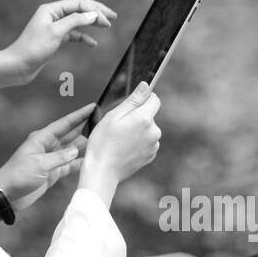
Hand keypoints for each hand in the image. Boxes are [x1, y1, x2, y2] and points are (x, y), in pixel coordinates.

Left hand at [0, 0, 116, 86]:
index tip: (108, 21)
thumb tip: (93, 15)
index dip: (94, 10)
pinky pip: (72, 35)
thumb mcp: (56, 33)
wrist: (17, 66)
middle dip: (96, 12)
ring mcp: (53, 27)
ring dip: (91, 23)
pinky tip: (92, 44)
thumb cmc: (33, 49)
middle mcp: (52, 15)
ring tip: (106, 26)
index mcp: (51, 9)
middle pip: (78, 9)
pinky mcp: (53, 40)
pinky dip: (83, 37)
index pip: (78, 4)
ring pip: (77, 21)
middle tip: (113, 17)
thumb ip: (75, 21)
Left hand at [0, 103, 95, 212]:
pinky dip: (80, 163)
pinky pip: (70, 165)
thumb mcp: (40, 164)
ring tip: (101, 138)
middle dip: (85, 127)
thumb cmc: (19, 175)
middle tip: (102, 121)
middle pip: (70, 134)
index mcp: (42, 138)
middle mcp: (48, 146)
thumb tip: (76, 150)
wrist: (8, 194)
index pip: (65, 124)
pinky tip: (92, 160)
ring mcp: (51, 159)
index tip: (93, 107)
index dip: (79, 115)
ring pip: (72, 149)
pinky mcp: (54, 172)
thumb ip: (60, 157)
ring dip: (85, 145)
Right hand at [79, 81, 161, 199]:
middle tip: (118, 126)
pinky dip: (138, 142)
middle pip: (150, 115)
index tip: (130, 106)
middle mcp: (154, 131)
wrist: (103, 171)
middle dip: (137, 116)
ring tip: (120, 139)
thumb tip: (146, 85)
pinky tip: (124, 148)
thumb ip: (133, 100)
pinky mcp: (150, 155)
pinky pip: (146, 142)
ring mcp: (153, 145)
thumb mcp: (113, 116)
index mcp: (144, 119)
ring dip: (138, 130)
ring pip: (148, 129)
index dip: (143, 99)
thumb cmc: (103, 142)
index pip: (154, 99)